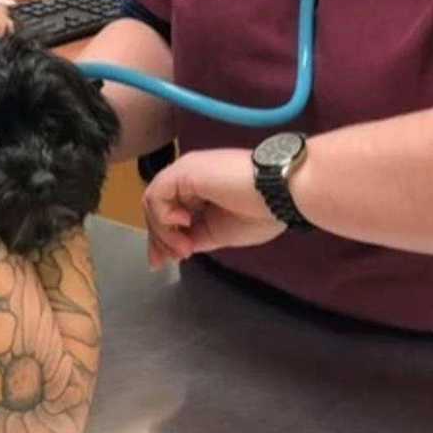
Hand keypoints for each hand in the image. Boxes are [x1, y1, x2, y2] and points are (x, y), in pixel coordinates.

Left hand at [141, 148, 285, 268]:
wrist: (280, 193)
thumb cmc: (261, 212)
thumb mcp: (220, 233)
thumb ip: (195, 238)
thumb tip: (171, 250)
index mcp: (201, 188)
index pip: (168, 211)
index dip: (162, 237)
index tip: (163, 262)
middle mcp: (190, 176)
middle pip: (156, 207)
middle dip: (158, 238)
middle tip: (164, 261)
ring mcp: (186, 171)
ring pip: (153, 202)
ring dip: (163, 232)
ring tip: (184, 248)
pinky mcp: (184, 170)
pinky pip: (157, 195)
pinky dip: (163, 216)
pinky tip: (184, 225)